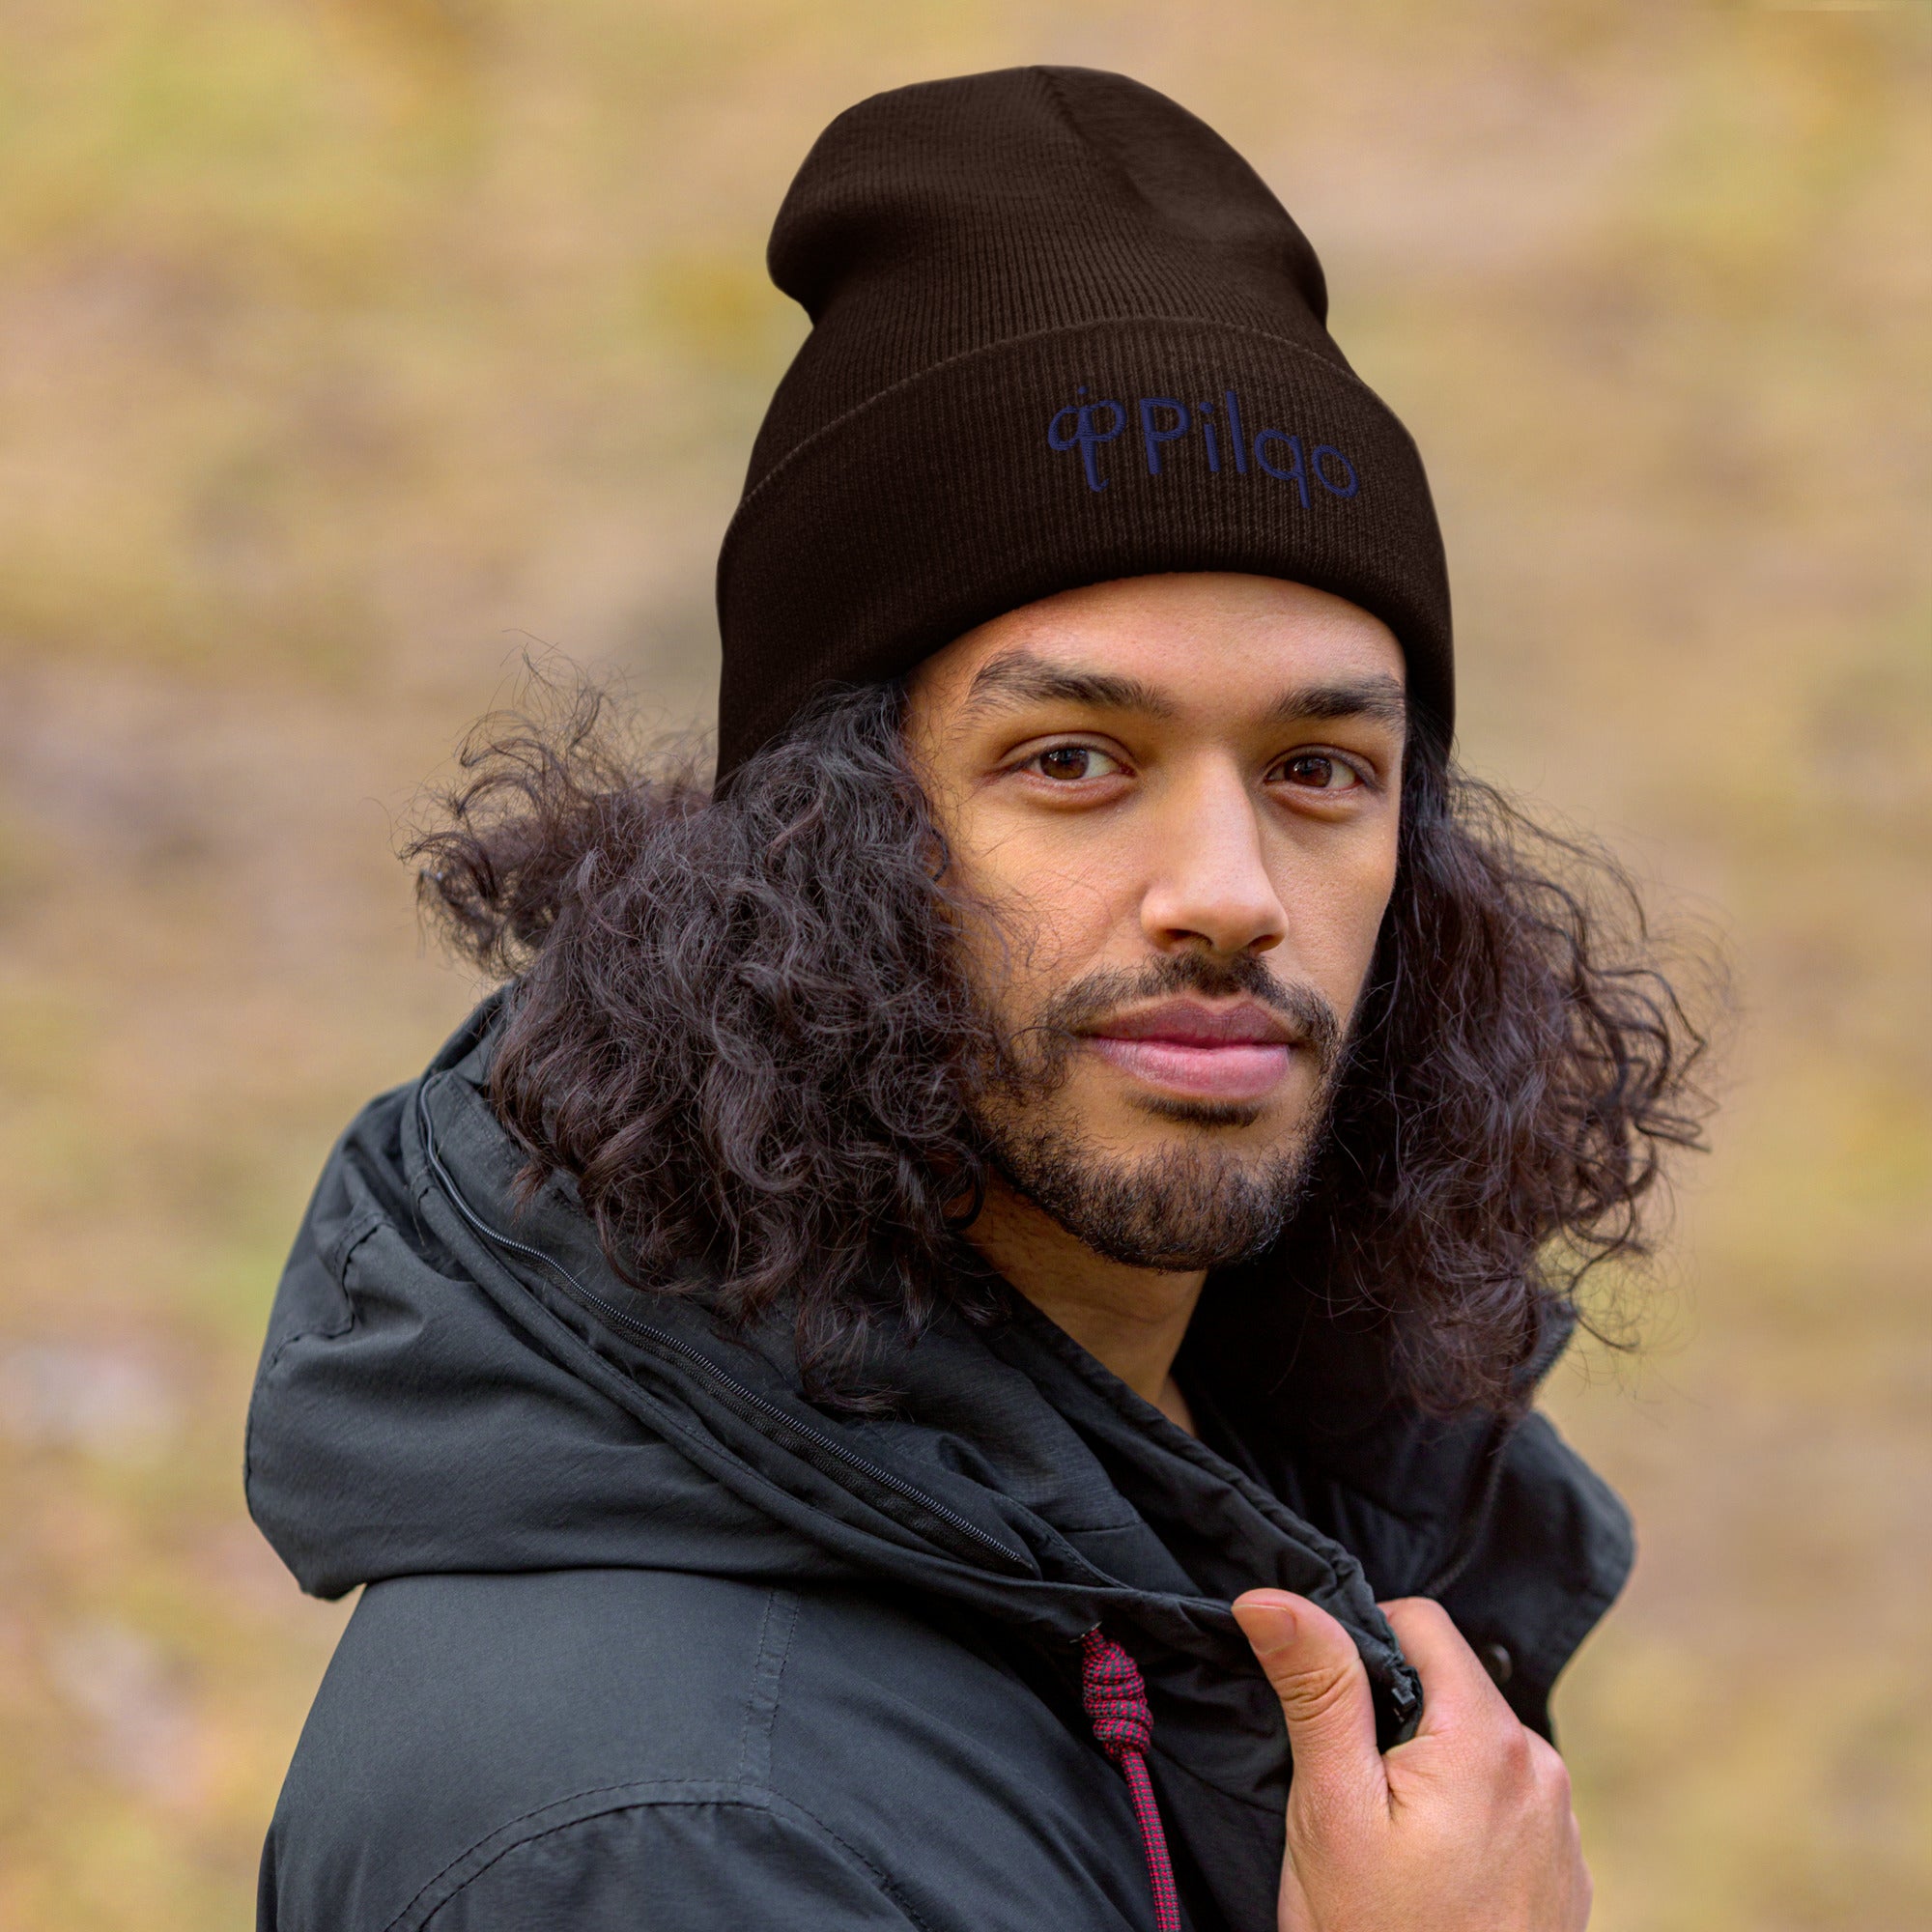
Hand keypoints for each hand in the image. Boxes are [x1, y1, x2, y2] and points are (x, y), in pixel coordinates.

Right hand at [1231, 1591, 1590, 1931]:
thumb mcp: (1330, 1808)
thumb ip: (1317, 1688)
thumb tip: (1272, 1595)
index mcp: (1489, 1739)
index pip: (1421, 1622)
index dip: (1359, 1644)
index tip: (1325, 1710)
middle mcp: (1543, 1770)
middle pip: (1450, 1684)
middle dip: (1392, 1715)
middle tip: (1348, 1793)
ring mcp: (1563, 1826)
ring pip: (1475, 1744)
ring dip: (1428, 1766)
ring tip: (1387, 1844)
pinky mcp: (1564, 1873)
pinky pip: (1505, 1802)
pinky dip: (1462, 1814)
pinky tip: (1428, 1877)